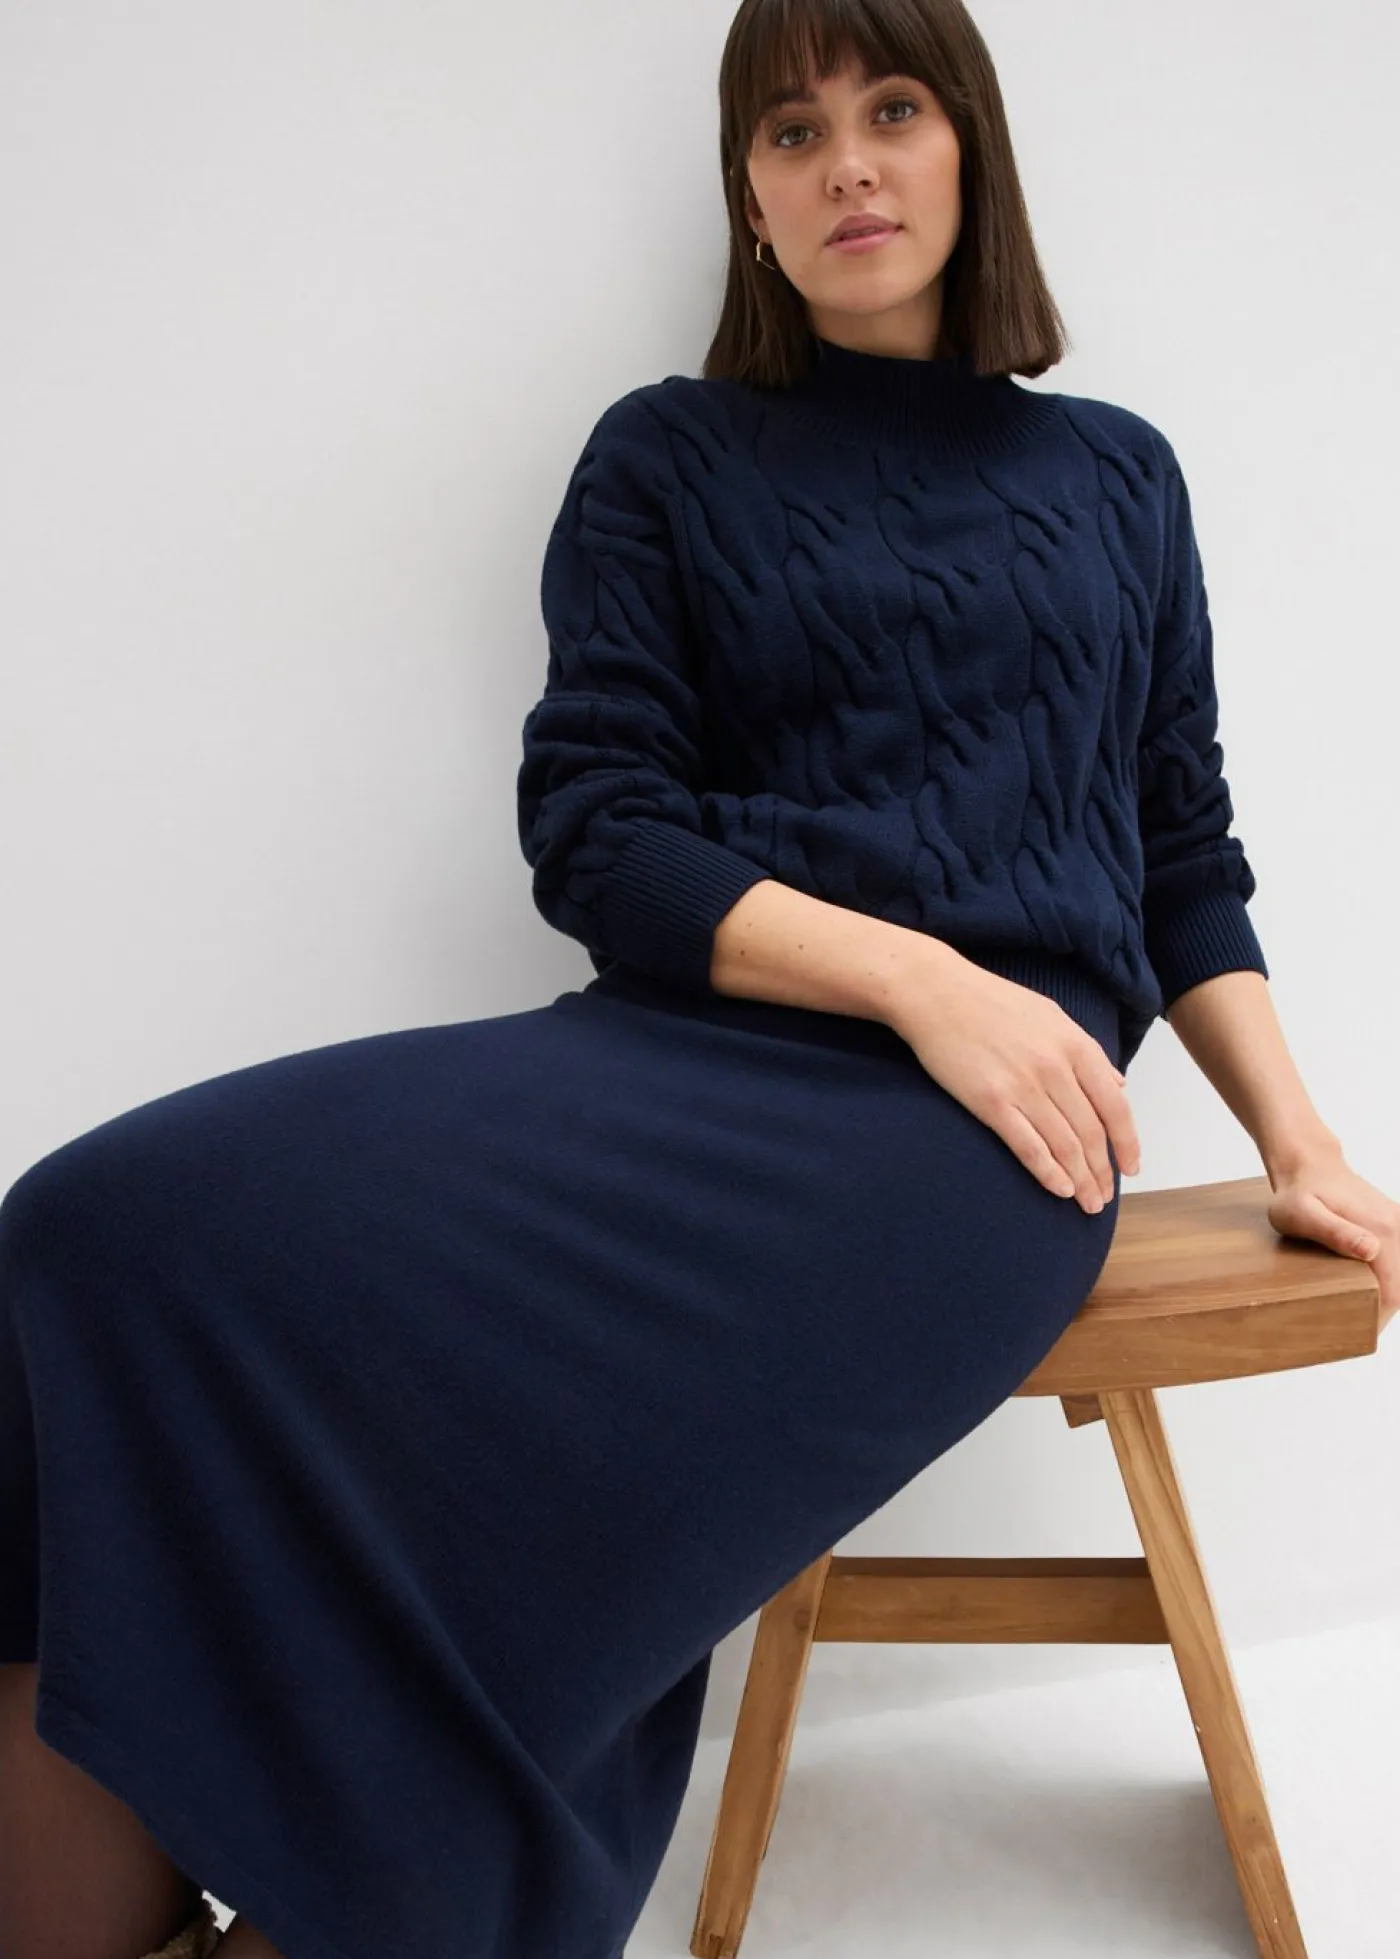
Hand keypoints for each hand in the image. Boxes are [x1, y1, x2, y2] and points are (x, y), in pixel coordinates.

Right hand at [890, 950, 1140, 1212]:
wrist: (936, 993)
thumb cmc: (992, 1002)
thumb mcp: (1051, 1016)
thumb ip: (1086, 1052)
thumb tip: (1118, 1084)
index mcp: (1075, 1046)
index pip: (1115, 1107)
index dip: (1128, 1143)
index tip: (1131, 1168)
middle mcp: (1056, 1069)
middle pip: (1092, 1133)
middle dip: (1103, 1171)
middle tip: (1104, 1196)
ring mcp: (1024, 1087)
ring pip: (1065, 1145)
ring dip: (1081, 1180)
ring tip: (1087, 1202)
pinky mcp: (991, 1102)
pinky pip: (1028, 1146)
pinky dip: (1048, 1172)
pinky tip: (1059, 1189)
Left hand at [1266, 1150, 1398, 1316]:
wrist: (1308, 1165)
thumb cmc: (1298, 1193)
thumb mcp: (1301, 1214)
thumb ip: (1334, 1232)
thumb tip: (1371, 1251)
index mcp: (1381, 1230)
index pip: (1392, 1293)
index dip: (1376, 1319)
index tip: (1354, 1332)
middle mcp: (1397, 1226)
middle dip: (1381, 1311)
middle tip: (1351, 1327)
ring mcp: (1399, 1224)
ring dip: (1387, 1295)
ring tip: (1357, 1310)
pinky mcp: (1395, 1223)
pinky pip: (1399, 1260)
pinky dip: (1389, 1278)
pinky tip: (1368, 1287)